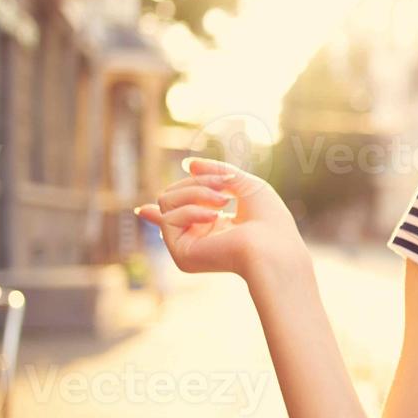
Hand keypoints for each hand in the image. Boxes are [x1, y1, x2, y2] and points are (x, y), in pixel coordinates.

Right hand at [134, 156, 303, 280]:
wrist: (273, 246)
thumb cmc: (268, 219)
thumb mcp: (243, 184)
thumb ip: (216, 172)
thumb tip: (188, 164)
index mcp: (213, 227)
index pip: (179, 221)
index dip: (161, 214)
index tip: (144, 211)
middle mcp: (197, 238)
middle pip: (172, 195)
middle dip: (198, 183)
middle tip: (226, 187)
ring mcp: (187, 245)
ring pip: (167, 200)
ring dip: (197, 191)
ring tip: (224, 201)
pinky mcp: (181, 253)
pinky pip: (169, 216)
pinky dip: (193, 209)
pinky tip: (216, 217)